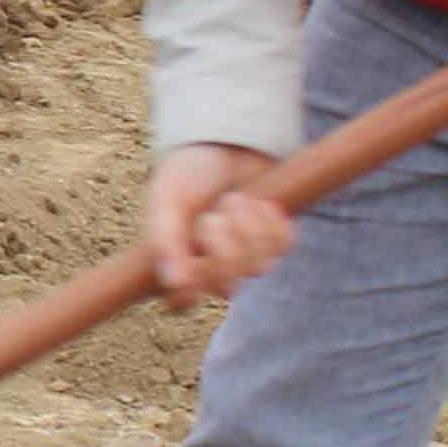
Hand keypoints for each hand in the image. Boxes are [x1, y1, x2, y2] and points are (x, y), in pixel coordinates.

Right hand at [144, 143, 292, 302]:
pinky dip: (272, 222)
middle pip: (227, 289)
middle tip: (212, 216)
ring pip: (259, 268)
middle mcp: (211, 268)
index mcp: (176, 262)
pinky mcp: (275, 242)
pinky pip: (283, 247)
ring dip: (247, 228)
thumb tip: (175, 283)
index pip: (181, 303)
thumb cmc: (188, 174)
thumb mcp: (167, 200)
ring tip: (235, 200)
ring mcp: (246, 258)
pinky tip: (259, 203)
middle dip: (224, 248)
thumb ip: (164, 240)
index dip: (190, 288)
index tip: (193, 260)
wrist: (225, 143)